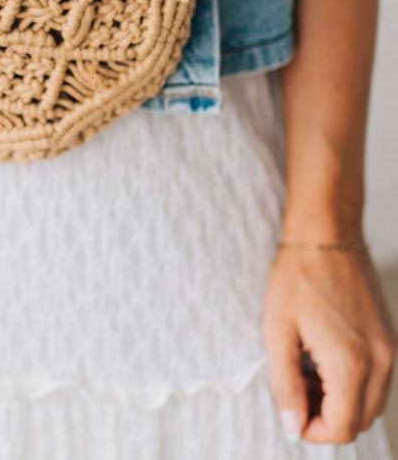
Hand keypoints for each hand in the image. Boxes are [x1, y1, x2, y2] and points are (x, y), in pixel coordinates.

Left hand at [262, 243, 395, 443]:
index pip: (341, 429)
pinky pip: (378, 380)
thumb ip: (285, 385)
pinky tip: (325, 356)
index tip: (290, 409)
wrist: (326, 233)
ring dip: (342, 402)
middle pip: (360, 421)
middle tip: (297, 387)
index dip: (311, 429)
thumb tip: (292, 427)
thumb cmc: (297, 276)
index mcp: (350, 364)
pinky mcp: (389, 337)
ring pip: (371, 403)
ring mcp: (389, 349)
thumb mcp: (277, 331)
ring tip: (308, 369)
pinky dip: (354, 383)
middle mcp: (379, 362)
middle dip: (327, 417)